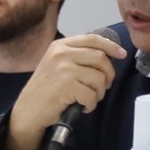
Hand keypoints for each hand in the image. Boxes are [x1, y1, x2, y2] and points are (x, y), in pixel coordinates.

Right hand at [4, 36, 127, 149]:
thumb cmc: (46, 90)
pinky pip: (92, 95)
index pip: (93, 39)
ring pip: (99, 78)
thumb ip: (77, 56)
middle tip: (102, 87)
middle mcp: (61, 53)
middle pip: (101, 58)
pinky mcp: (67, 85)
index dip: (111, 46)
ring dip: (99, 93)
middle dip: (108, 75)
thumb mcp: (57, 65)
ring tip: (89, 99)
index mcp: (60, 45)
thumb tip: (107, 56)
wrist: (28, 110)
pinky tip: (83, 107)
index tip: (122, 54)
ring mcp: (64, 68)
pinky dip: (91, 105)